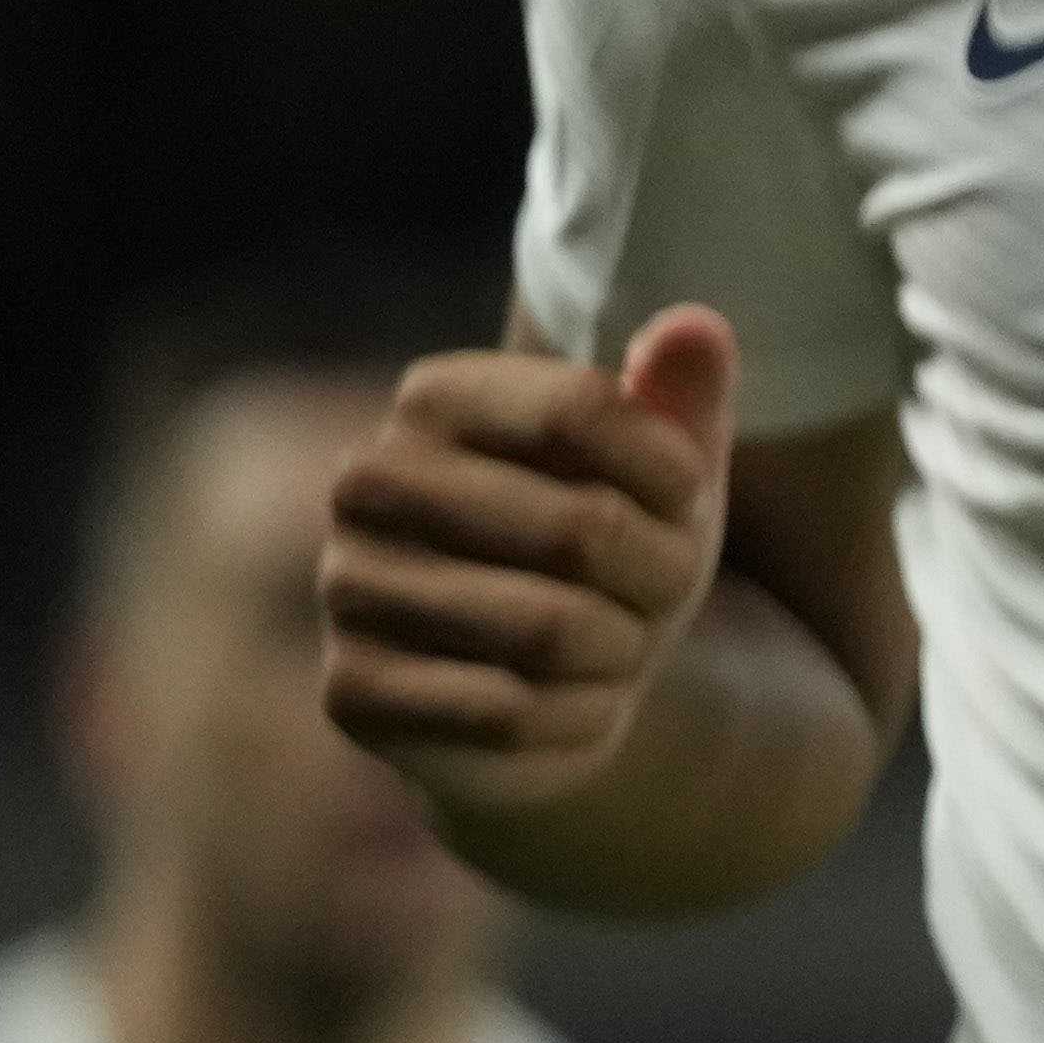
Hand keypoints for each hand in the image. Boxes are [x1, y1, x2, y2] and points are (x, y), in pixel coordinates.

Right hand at [316, 314, 742, 816]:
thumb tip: (696, 328)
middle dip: (661, 574)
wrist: (567, 682)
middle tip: (660, 591)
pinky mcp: (350, 691)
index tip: (688, 499)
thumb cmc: (621, 550)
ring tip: (616, 642)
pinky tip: (566, 701)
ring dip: (623, 648)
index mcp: (435, 397)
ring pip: (551, 627)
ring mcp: (346, 587)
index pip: (582, 409)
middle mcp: (367, 482)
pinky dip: (575, 714)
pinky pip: (509, 711)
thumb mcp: (671, 470)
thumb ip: (685, 391)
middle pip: (580, 526)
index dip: (673, 471)